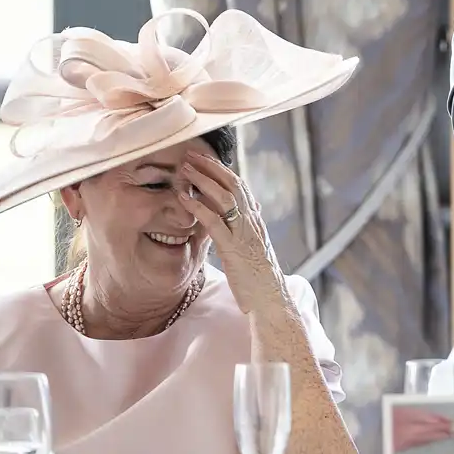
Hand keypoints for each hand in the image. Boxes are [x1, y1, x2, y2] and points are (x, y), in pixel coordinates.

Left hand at [177, 153, 278, 292]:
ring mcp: (244, 233)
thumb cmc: (260, 278)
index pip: (240, 186)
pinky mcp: (233, 248)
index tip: (204, 159)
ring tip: (184, 170)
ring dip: (202, 180)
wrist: (270, 299)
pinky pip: (215, 222)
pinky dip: (197, 207)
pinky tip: (183, 199)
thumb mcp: (255, 248)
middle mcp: (252, 222)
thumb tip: (251, 209)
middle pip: (233, 184)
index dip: (222, 170)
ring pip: (224, 197)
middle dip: (211, 167)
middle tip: (191, 155)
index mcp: (255, 221)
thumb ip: (249, 228)